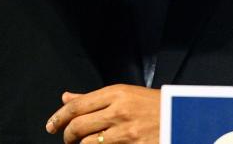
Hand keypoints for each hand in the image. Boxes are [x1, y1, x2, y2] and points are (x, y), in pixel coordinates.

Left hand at [45, 85, 159, 143]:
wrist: (182, 116)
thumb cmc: (151, 105)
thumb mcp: (123, 94)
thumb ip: (92, 98)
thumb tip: (65, 98)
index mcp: (116, 93)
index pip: (77, 105)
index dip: (59, 117)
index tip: (51, 125)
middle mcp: (119, 110)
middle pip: (79, 125)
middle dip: (67, 135)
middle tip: (67, 138)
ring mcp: (127, 131)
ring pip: (88, 143)